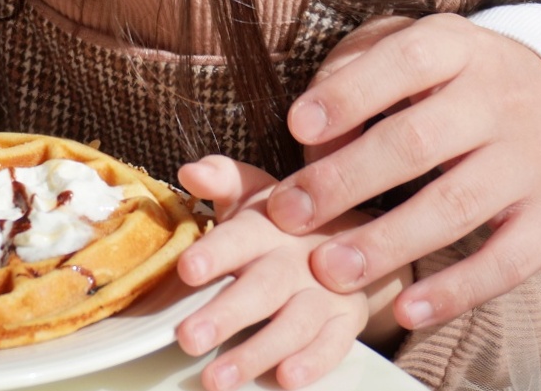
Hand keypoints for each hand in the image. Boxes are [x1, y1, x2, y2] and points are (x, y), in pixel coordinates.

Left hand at [174, 157, 405, 390]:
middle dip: (227, 314)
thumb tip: (190, 170)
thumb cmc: (283, 220)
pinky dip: (312, 364)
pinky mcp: (349, 320)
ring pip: (294, 325)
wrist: (352, 237)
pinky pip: (334, 345)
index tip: (187, 270)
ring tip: (217, 379)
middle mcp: (299, 258)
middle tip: (188, 339)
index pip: (239, 237)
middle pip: (264, 287)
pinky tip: (286, 379)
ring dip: (256, 353)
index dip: (215, 253)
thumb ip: (220, 178)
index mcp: (269, 224)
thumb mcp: (252, 191)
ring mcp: (328, 291)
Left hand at [266, 14, 540, 329]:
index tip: (297, 128)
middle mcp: (499, 100)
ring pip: (455, 204)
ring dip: (387, 242)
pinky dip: (455, 291)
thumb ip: (354, 77)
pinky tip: (407, 310)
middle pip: (418, 141)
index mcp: (457, 47)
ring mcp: (531, 161)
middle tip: (288, 214)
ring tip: (329, 269)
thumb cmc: (459, 81)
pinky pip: (506, 262)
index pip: (405, 61)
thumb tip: (312, 140)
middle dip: (346, 181)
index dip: (350, 94)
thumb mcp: (412, 49)